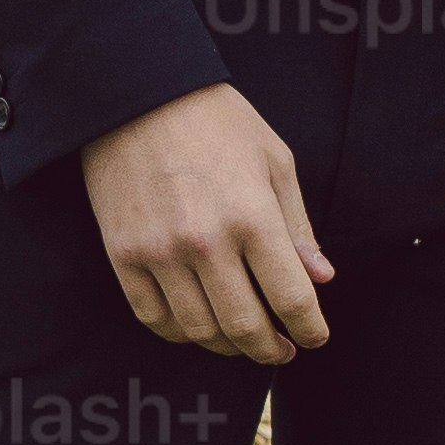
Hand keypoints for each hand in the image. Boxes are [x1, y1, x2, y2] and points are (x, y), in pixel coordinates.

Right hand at [81, 84, 333, 364]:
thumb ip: (298, 225)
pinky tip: (198, 327)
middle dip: (271, 349)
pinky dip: (180, 333)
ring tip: (242, 341)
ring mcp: (160, 252)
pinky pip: (154, 317)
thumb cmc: (216, 121)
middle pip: (245, 326)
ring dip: (228, 346)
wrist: (137, 94)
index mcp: (253, 216)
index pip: (291, 298)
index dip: (310, 329)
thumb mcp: (274, 160)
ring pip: (199, 330)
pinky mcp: (123, 255)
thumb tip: (320, 279)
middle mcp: (206, 242)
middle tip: (281, 350)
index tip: (315, 338)